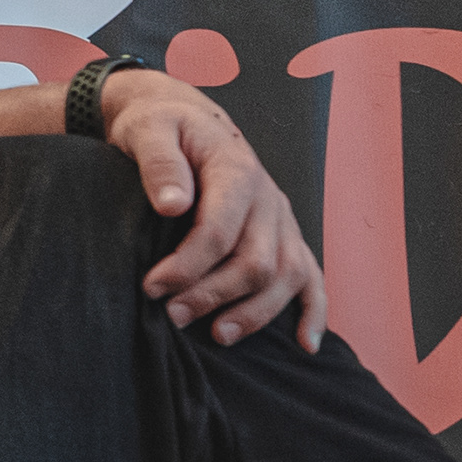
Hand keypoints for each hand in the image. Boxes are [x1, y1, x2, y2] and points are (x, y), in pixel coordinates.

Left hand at [101, 76, 328, 349]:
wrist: (181, 117)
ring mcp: (281, 219)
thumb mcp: (148, 130)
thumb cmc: (162, 127)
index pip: (220, 231)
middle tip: (171, 314)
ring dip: (255, 312)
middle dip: (213, 295)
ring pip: (286, 276)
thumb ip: (159, 163)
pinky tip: (306, 344)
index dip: (187, 266)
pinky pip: (310, 276)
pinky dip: (313, 311)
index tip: (151, 287)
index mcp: (236, 170)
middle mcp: (268, 198)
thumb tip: (172, 206)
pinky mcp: (284, 234)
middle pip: (255, 262)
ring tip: (217, 335)